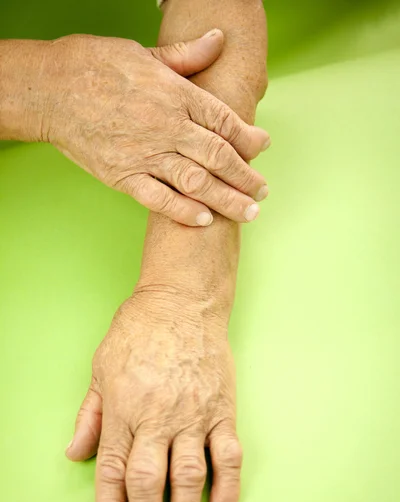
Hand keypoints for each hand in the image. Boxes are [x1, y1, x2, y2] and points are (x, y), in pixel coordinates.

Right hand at [42, 32, 269, 225]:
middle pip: (218, 156)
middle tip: (262, 191)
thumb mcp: (145, 54)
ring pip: (196, 182)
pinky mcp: (123, 176)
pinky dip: (184, 212)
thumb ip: (187, 55)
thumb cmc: (96, 66)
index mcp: (176, 95)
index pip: (225, 122)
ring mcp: (145, 155)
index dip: (249, 138)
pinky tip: (205, 220)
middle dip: (246, 176)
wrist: (51, 90)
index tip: (263, 148)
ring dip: (227, 199)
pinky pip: (160, 200)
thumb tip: (218, 39)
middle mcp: (167, 127)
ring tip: (249, 212)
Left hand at [66, 288, 241, 501]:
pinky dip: (227, 485)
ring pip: (188, 476)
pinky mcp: (221, 408)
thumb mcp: (100, 368)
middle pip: (149, 482)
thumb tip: (77, 454)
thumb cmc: (138, 331)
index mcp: (123, 409)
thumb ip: (90, 415)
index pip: (114, 471)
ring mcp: (193, 414)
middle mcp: (157, 418)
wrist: (181, 303)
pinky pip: (228, 453)